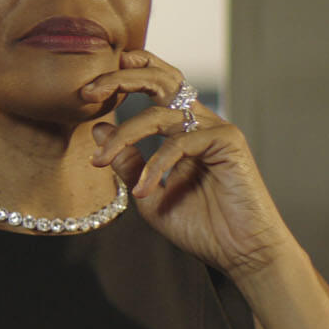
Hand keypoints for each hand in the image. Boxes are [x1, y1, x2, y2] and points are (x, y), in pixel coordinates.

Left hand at [84, 50, 297, 278]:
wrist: (240, 252)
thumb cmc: (200, 227)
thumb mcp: (148, 194)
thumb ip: (126, 163)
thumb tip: (98, 127)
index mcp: (181, 128)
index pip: (154, 86)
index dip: (125, 75)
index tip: (88, 88)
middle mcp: (199, 122)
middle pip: (161, 80)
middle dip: (121, 78)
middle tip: (87, 92)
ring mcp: (215, 129)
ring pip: (160, 114)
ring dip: (124, 135)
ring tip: (100, 160)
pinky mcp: (228, 141)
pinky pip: (180, 143)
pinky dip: (155, 165)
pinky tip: (145, 191)